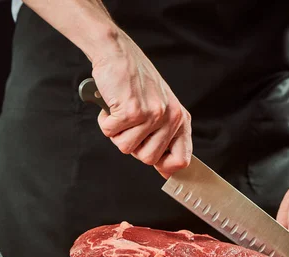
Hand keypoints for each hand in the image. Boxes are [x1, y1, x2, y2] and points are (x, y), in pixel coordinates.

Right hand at [91, 30, 191, 177]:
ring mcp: (152, 115)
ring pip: (127, 149)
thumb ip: (164, 138)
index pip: (181, 160)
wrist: (118, 53)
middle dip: (133, 145)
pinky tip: (112, 105)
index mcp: (180, 119)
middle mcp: (170, 118)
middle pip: (148, 159)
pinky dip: (106, 121)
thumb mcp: (160, 108)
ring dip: (117, 133)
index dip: (165, 167)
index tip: (154, 162)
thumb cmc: (135, 81)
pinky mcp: (132, 111)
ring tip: (121, 111)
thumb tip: (165, 171)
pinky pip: (111, 133)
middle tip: (130, 125)